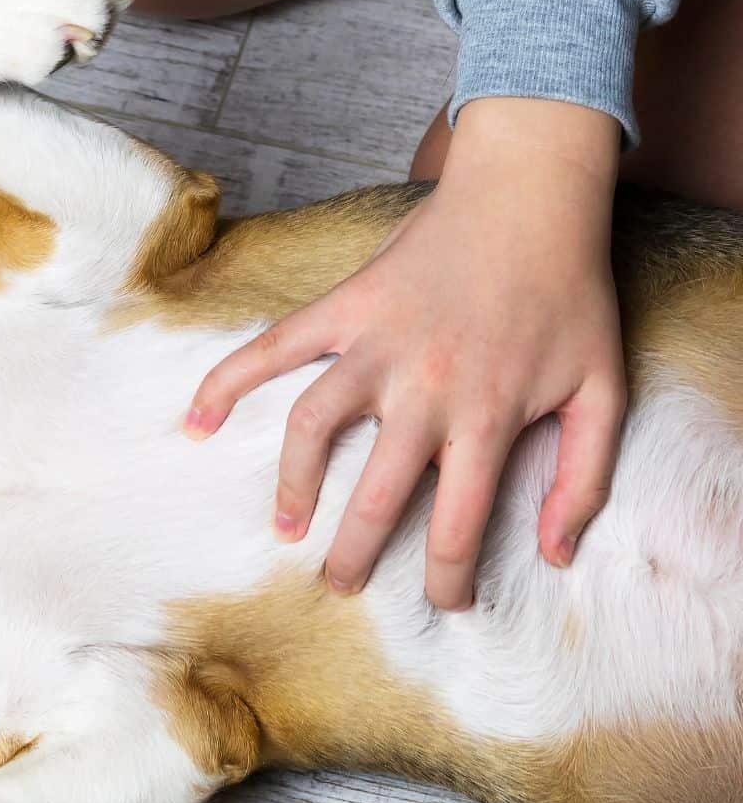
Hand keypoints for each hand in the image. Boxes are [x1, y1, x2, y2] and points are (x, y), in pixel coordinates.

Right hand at [184, 97, 626, 609]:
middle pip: (374, 494)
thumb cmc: (569, 295)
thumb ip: (584, 476)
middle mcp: (422, 390)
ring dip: (292, 485)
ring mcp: (374, 347)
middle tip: (342, 583)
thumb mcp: (603, 389)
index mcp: (486, 416)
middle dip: (354, 554)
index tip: (443, 604)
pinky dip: (228, 380)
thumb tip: (554, 552)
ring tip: (286, 525)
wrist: (530, 198)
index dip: (446, 580)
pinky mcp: (343, 309)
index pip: (456, 524)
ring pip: (312, 428)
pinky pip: (273, 348)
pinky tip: (199, 419)